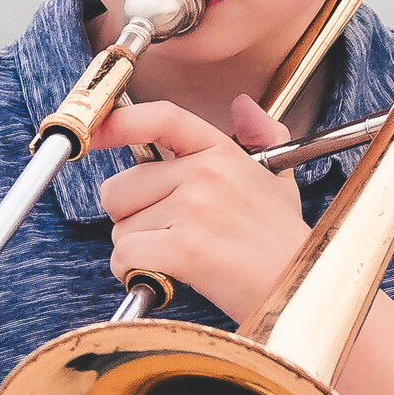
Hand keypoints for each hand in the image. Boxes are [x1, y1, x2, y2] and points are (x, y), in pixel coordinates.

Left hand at [89, 94, 310, 324]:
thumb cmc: (284, 242)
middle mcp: (205, 173)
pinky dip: (134, 273)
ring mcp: (194, 208)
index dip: (118, 123)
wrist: (299, 288)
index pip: (161, 119)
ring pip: (122, 229)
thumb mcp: (278, 178)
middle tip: (167, 235)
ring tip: (179, 259)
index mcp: (221, 151)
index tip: (94, 133)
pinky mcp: (185, 248)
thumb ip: (261, 136)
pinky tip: (164, 277)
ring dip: (139, 251)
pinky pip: (126, 256)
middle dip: (131, 217)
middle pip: (121, 188)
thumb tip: (243, 106)